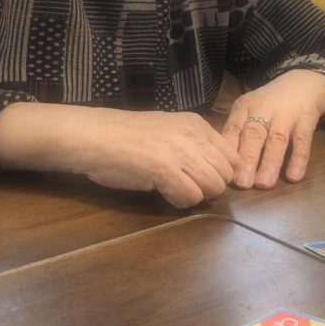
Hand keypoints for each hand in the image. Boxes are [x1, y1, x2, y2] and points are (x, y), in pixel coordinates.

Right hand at [0, 103, 238, 207]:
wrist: (93, 136)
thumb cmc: (125, 136)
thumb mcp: (168, 130)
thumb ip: (193, 144)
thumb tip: (215, 168)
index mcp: (196, 123)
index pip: (231, 155)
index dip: (220, 173)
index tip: (201, 179)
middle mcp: (193, 135)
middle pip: (225, 174)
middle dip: (211, 187)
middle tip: (187, 188)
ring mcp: (180, 151)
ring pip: (213, 187)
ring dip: (197, 195)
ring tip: (175, 190)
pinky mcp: (165, 169)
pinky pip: (192, 197)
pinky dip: (181, 202)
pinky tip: (165, 194)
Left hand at [222, 70, 324, 189]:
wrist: (304, 82)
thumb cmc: (270, 103)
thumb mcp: (250, 110)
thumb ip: (238, 132)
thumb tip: (223, 164)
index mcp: (245, 107)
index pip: (233, 129)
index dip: (228, 151)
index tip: (224, 173)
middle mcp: (264, 108)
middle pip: (254, 134)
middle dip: (247, 160)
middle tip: (242, 183)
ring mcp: (287, 114)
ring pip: (277, 139)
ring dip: (270, 163)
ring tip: (263, 184)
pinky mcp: (307, 119)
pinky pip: (303, 141)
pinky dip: (298, 159)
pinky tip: (294, 177)